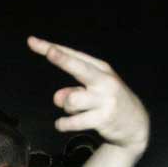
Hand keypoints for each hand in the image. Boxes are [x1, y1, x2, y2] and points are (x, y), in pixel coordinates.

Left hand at [27, 36, 148, 154]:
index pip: (72, 55)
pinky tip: (64, 124)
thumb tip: (57, 98)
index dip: (51, 48)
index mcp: (100, 68)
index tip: (32, 42)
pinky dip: (63, 124)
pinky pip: (73, 121)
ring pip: (71, 100)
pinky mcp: (103, 118)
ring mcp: (104, 99)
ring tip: (72, 113)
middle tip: (50, 52)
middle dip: (63, 59)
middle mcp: (104, 81)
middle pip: (79, 68)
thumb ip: (71, 91)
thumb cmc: (107, 102)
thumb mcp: (91, 92)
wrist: (135, 124)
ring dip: (65, 108)